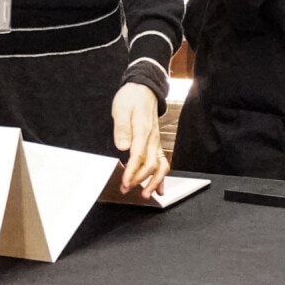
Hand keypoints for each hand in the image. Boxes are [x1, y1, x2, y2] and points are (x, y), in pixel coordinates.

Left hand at [112, 82, 167, 197]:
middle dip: (140, 180)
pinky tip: (158, 188)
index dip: (132, 171)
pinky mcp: (156, 143)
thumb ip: (121, 128)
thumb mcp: (121, 109)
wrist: (144, 89)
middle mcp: (152, 138)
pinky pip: (162, 162)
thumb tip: (122, 146)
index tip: (125, 182)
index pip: (139, 156)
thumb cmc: (131, 98)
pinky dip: (161, 177)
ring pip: (161, 166)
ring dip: (154, 182)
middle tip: (127, 189)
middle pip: (151, 164)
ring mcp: (156, 142)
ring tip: (146, 194)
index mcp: (143, 130)